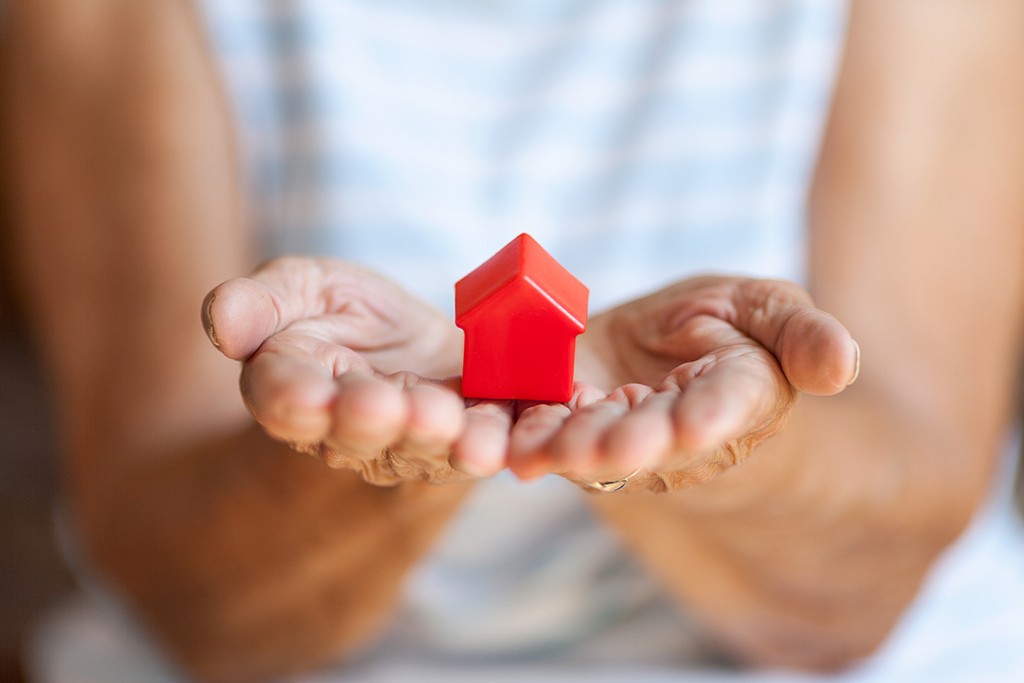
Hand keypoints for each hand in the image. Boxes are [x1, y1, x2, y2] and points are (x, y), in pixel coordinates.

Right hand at [202, 257, 511, 484]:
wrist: (414, 346)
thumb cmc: (344, 313)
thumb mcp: (300, 287)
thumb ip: (260, 302)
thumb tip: (219, 318)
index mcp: (295, 389)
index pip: (283, 398)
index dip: (292, 398)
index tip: (303, 394)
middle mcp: (350, 430)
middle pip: (356, 431)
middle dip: (370, 420)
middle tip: (383, 406)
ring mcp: (412, 442)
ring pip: (421, 448)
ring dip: (436, 438)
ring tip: (450, 426)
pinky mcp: (469, 440)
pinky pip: (483, 447)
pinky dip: (495, 446)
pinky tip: (502, 447)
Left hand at [507, 277, 859, 491]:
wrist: (658, 339)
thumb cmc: (724, 320)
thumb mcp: (764, 306)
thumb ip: (802, 335)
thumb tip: (844, 367)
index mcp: (740, 395)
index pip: (728, 408)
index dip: (710, 417)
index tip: (693, 425)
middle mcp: (681, 431)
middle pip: (654, 439)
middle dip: (630, 444)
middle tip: (609, 450)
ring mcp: (624, 436)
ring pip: (597, 447)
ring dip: (571, 451)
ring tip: (545, 453)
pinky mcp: (572, 429)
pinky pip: (550, 434)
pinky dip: (529, 438)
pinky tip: (510, 444)